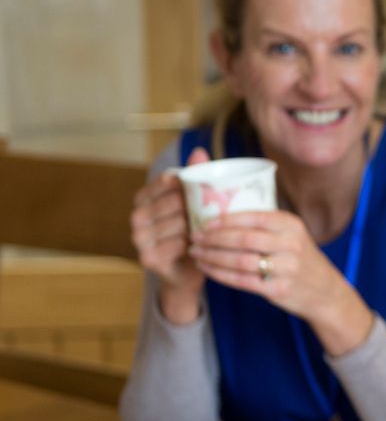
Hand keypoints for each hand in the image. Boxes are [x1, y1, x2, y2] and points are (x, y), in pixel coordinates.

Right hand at [130, 148, 209, 322]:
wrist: (189, 270)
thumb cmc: (193, 231)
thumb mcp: (196, 203)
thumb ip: (195, 178)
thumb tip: (199, 151)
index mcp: (145, 197)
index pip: (164, 180)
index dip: (187, 184)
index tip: (205, 190)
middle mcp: (137, 215)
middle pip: (172, 201)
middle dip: (196, 207)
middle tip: (213, 214)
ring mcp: (138, 237)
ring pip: (176, 223)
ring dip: (197, 227)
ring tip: (209, 230)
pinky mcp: (147, 257)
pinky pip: (175, 245)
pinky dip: (192, 245)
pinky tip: (200, 246)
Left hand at [189, 211, 372, 353]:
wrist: (323, 290)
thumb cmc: (299, 258)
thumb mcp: (292, 234)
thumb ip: (265, 225)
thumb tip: (221, 213)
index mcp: (292, 225)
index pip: (254, 217)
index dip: (226, 219)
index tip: (204, 221)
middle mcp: (291, 245)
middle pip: (244, 239)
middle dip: (214, 238)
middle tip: (194, 237)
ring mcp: (286, 269)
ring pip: (240, 261)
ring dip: (213, 256)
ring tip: (196, 253)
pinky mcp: (278, 289)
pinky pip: (242, 280)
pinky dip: (220, 274)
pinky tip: (207, 268)